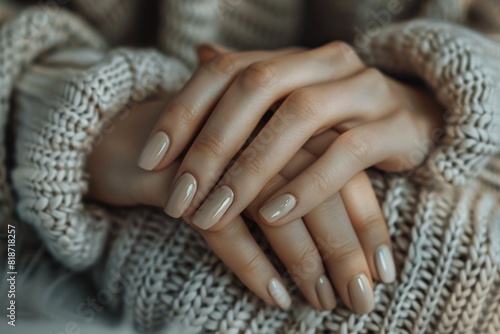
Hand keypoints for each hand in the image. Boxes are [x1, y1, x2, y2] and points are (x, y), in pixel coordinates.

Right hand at [87, 95, 393, 313]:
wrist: (129, 138)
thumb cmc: (207, 157)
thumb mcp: (257, 163)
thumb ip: (304, 184)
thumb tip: (350, 244)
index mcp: (284, 113)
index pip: (344, 166)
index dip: (367, 221)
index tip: (383, 270)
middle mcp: (257, 122)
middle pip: (317, 185)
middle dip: (343, 248)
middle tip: (361, 298)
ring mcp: (216, 146)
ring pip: (273, 204)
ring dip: (303, 258)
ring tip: (322, 301)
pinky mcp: (178, 174)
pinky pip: (222, 225)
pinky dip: (250, 262)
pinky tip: (274, 295)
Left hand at [141, 42, 441, 230]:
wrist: (418, 118)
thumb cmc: (338, 119)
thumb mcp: (290, 103)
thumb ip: (247, 85)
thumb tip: (200, 54)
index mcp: (291, 57)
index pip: (225, 70)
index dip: (183, 112)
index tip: (151, 161)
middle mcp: (323, 62)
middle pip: (255, 89)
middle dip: (210, 147)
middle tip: (179, 201)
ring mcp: (362, 88)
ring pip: (298, 118)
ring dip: (250, 171)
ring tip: (213, 215)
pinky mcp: (394, 124)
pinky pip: (347, 151)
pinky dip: (308, 184)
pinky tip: (273, 215)